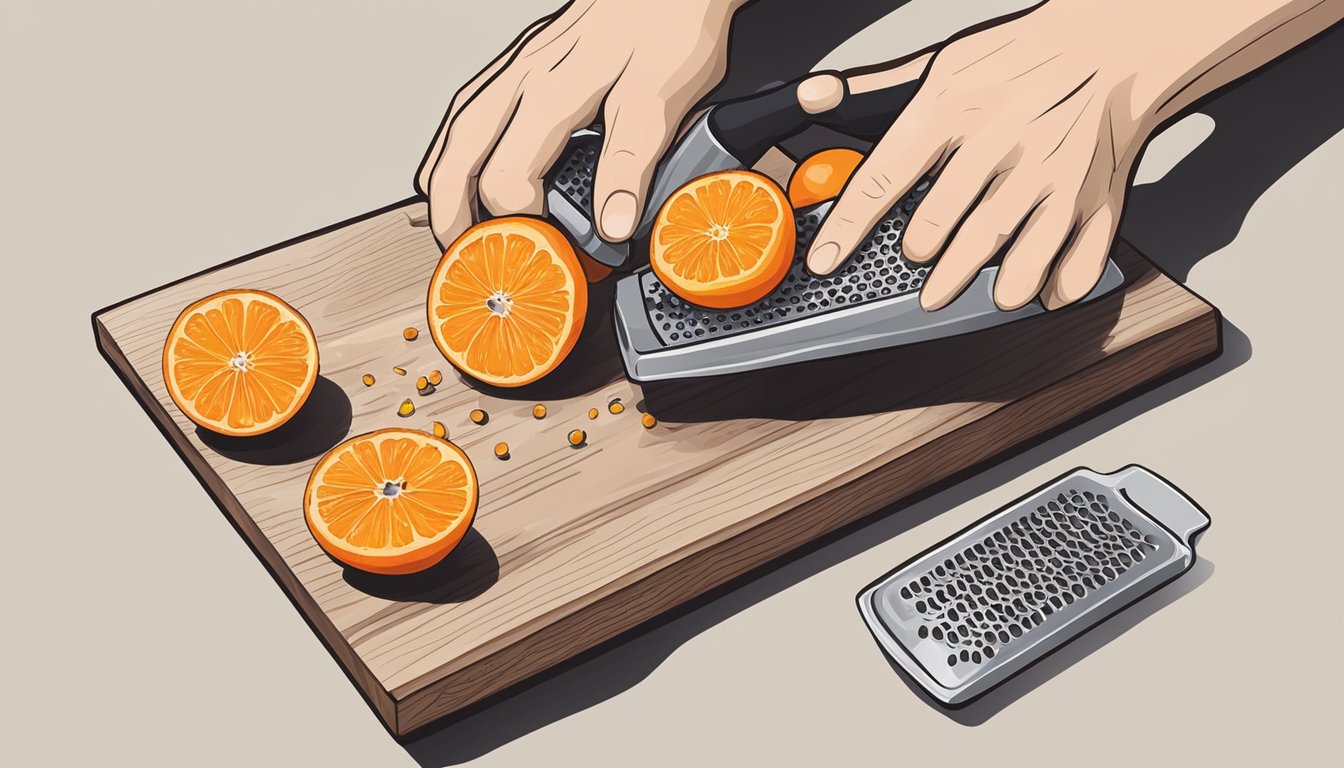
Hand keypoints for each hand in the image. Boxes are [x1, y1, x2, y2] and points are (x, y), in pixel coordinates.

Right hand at [416, 0, 746, 249]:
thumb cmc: (672, 27)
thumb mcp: (662, 100)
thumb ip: (631, 162)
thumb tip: (612, 225)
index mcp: (553, 92)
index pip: (506, 177)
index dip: (519, 226)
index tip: (544, 256)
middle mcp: (523, 77)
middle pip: (457, 157)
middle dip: (453, 216)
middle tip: (466, 258)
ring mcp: (517, 66)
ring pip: (454, 131)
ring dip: (446, 183)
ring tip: (454, 225)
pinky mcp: (525, 59)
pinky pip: (470, 108)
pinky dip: (456, 146)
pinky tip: (464, 164)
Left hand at [806, 0, 1342, 310]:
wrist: (1118, 44)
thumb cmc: (1024, 59)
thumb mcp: (944, 62)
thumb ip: (875, 89)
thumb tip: (813, 97)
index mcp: (953, 109)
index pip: (883, 179)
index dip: (848, 229)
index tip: (825, 262)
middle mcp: (1002, 145)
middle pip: (940, 228)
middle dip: (919, 256)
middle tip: (917, 257)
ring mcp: (1052, 177)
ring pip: (1005, 258)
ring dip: (975, 285)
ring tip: (957, 288)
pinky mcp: (1096, 200)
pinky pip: (1073, 264)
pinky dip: (1051, 290)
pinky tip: (1032, 289)